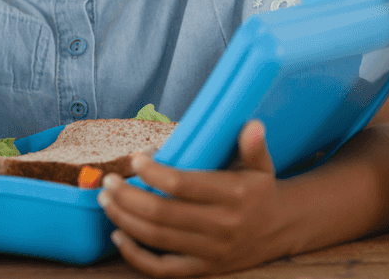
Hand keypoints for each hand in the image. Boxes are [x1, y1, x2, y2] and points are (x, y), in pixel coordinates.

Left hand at [97, 120, 290, 276]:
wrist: (282, 229)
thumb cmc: (261, 189)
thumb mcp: (262, 164)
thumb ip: (253, 145)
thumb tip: (253, 125)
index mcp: (233, 196)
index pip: (183, 185)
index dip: (154, 172)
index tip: (135, 158)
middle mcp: (222, 226)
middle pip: (162, 213)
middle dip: (128, 196)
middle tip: (108, 180)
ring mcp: (211, 251)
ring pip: (157, 238)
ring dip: (125, 218)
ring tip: (105, 199)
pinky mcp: (204, 269)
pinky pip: (164, 269)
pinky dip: (136, 256)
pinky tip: (118, 235)